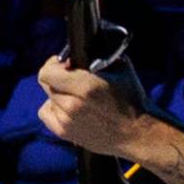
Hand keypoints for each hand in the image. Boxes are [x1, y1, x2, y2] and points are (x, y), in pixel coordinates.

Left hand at [33, 54, 153, 159]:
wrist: (137, 134)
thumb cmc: (132, 100)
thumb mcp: (121, 69)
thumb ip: (100, 56)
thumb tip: (82, 49)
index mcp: (85, 86)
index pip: (47, 72)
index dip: (54, 64)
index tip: (64, 64)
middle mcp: (72, 104)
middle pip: (46, 84)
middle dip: (57, 77)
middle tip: (71, 78)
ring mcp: (67, 121)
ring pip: (48, 98)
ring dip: (58, 94)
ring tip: (75, 96)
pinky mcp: (65, 133)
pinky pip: (46, 114)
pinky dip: (54, 109)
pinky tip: (69, 109)